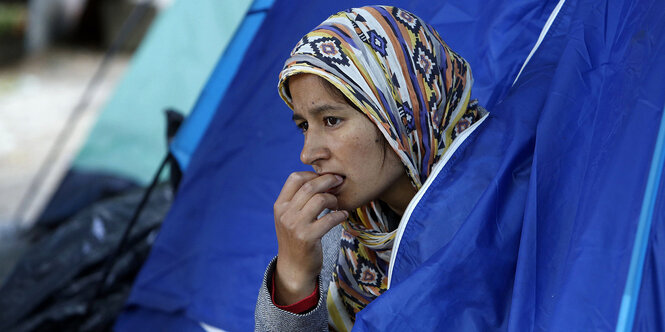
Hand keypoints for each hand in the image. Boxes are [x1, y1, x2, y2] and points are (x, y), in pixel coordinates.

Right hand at [272, 171, 348, 304]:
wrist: (294, 268)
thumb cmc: (296, 238)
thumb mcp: (289, 217)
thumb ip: (298, 200)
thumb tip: (319, 177)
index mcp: (280, 206)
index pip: (294, 178)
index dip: (312, 174)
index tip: (325, 177)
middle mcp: (285, 214)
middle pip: (310, 187)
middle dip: (328, 180)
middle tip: (339, 181)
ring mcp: (295, 226)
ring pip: (320, 200)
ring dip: (334, 199)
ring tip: (336, 204)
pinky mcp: (308, 238)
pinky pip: (329, 219)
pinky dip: (340, 215)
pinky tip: (343, 215)